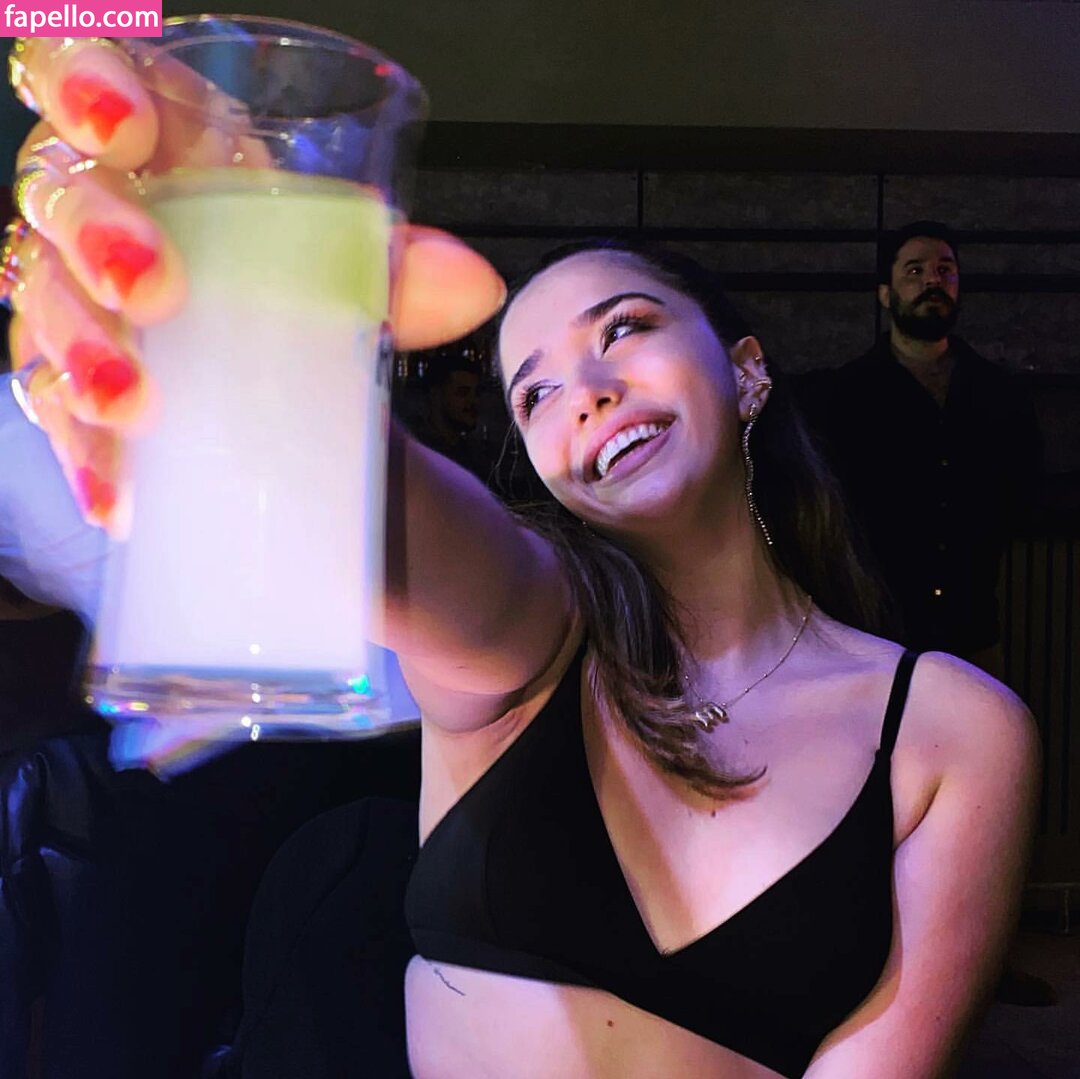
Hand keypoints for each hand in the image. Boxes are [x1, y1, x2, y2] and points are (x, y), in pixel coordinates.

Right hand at [4, 36, 504, 531]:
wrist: (296, 390)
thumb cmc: (302, 294)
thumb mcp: (348, 273)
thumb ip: (395, 268)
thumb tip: (474, 286)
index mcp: (165, 150)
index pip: (88, 77)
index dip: (85, 83)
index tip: (126, 130)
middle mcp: (105, 215)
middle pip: (59, 198)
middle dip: (94, 237)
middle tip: (153, 290)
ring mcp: (82, 303)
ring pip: (40, 305)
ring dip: (82, 353)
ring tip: (133, 406)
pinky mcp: (80, 388)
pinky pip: (57, 410)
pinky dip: (88, 452)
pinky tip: (118, 490)